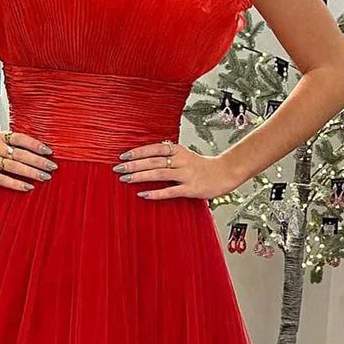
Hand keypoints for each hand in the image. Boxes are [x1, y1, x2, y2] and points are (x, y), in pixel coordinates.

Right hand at [0, 131, 56, 191]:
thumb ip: (14, 146)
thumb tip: (39, 154)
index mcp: (2, 138)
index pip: (22, 139)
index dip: (36, 144)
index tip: (49, 151)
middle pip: (21, 154)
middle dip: (39, 160)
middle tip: (52, 167)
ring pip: (15, 166)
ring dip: (32, 172)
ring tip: (45, 177)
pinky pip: (4, 179)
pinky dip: (17, 183)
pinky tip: (28, 187)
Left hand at [112, 140, 238, 200]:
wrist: (225, 173)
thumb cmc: (203, 166)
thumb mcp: (185, 155)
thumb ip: (168, 155)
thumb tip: (147, 156)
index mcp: (178, 151)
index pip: (154, 148)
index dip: (138, 152)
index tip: (122, 155)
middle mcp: (181, 161)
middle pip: (153, 161)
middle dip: (134, 165)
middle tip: (118, 169)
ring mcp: (186, 175)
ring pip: (159, 174)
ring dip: (140, 177)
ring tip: (125, 179)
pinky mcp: (191, 189)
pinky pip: (170, 192)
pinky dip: (155, 193)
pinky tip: (142, 195)